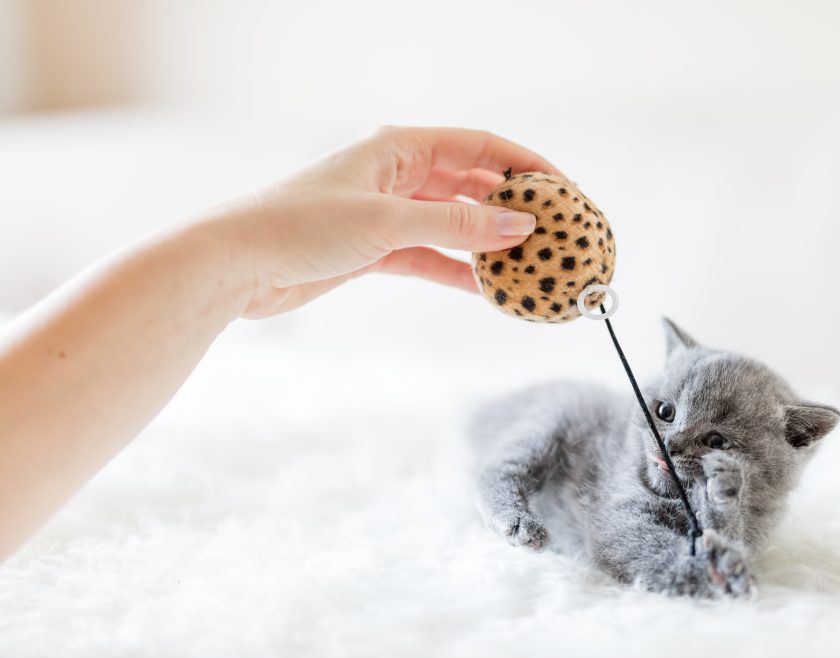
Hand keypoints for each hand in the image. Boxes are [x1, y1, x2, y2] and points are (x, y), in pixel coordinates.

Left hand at [208, 126, 559, 317]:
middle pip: (472, 184)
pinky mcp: (375, 250)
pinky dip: (458, 273)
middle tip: (555, 232)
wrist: (235, 266)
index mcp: (400, 147)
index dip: (526, 165)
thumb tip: (521, 226)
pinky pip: (432, 258)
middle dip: (513, 207)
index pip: (480, 146)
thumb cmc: (300, 227)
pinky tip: (488, 290)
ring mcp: (388, 213)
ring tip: (529, 265)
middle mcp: (398, 174)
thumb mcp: (387, 223)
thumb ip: (458, 227)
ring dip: (488, 245)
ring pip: (454, 225)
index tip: (564, 191)